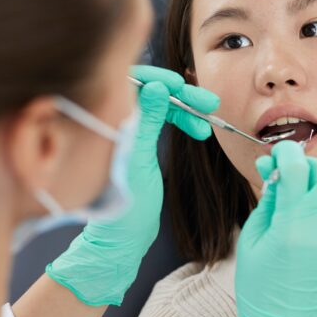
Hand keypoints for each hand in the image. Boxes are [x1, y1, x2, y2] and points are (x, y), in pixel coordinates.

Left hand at [45, 65, 217, 305]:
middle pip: (149, 92)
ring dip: (185, 111)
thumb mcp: (140, 159)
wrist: (123, 237)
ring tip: (208, 123)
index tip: (183, 86)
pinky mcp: (138, 144)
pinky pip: (161, 122)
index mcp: (107, 122)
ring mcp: (127, 132)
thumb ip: (147, 120)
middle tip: (209, 103)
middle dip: (181, 95)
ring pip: (159, 106)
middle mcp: (115, 121)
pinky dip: (180, 123)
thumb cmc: (126, 204)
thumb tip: (157, 86)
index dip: (159, 79)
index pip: (131, 82)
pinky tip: (199, 132)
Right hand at [234, 141, 316, 316]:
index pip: (297, 170)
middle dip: (305, 165)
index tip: (277, 153)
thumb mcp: (253, 237)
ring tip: (302, 191)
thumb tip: (273, 166)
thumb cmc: (258, 284)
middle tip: (288, 172)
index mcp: (291, 229)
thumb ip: (268, 198)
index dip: (286, 153)